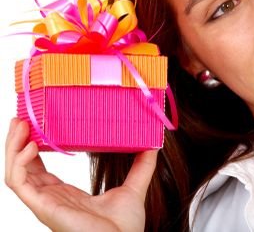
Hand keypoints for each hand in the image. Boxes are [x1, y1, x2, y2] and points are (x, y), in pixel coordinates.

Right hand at [5, 118, 157, 231]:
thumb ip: (141, 166)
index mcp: (66, 194)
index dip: (34, 147)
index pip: (40, 168)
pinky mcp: (43, 207)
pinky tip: (30, 147)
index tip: (36, 124)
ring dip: (13, 148)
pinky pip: (20, 184)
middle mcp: (51, 198)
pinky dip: (19, 164)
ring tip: (20, 124)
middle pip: (23, 168)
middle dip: (18, 142)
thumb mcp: (133, 187)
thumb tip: (153, 145)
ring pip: (16, 173)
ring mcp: (45, 203)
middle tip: (21, 119)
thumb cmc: (124, 227)